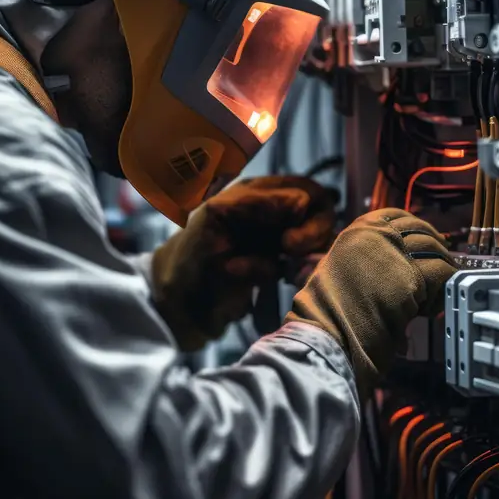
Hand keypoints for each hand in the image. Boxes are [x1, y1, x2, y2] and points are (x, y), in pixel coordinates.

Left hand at [152, 175, 338, 350]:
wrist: (177, 308)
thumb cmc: (188, 258)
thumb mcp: (218, 218)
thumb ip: (259, 203)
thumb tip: (303, 202)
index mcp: (256, 194)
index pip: (306, 190)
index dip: (307, 212)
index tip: (287, 242)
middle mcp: (273, 216)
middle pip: (321, 214)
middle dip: (313, 235)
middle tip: (289, 254)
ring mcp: (278, 244)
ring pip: (319, 242)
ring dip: (308, 259)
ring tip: (288, 276)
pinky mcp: (279, 272)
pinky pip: (308, 268)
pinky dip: (301, 276)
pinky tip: (284, 285)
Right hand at [286, 208, 456, 393]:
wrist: (329, 326)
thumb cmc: (333, 302)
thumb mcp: (345, 262)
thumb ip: (370, 252)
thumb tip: (402, 253)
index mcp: (360, 228)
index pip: (398, 215)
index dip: (418, 225)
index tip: (429, 236)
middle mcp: (378, 234)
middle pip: (421, 230)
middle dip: (437, 245)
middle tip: (445, 261)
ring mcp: (394, 253)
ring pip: (434, 250)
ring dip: (444, 265)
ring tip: (443, 283)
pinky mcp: (409, 277)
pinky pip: (440, 273)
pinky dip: (444, 284)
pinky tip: (436, 301)